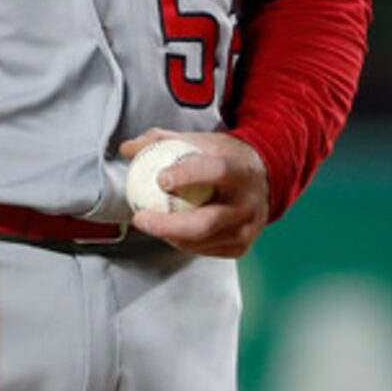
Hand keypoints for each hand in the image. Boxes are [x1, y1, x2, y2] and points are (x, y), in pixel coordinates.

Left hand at [117, 129, 270, 258]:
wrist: (263, 180)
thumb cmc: (227, 158)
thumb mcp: (201, 141)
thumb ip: (163, 141)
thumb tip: (128, 148)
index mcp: (242, 171)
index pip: (217, 172)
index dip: (189, 176)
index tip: (161, 179)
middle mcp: (248, 203)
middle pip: (207, 222)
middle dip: (169, 225)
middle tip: (140, 217)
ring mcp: (246, 229)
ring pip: (202, 241)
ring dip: (169, 235)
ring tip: (146, 224)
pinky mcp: (240, 247)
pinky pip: (204, 249)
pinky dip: (181, 242)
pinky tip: (166, 231)